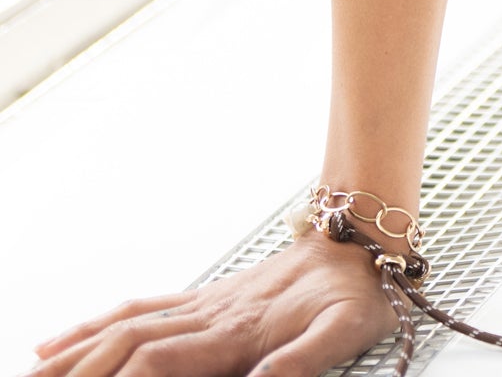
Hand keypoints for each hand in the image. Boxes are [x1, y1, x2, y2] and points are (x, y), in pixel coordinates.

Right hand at [25, 234, 395, 376]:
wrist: (367, 238)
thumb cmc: (360, 294)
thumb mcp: (346, 335)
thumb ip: (302, 365)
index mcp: (236, 336)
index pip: (157, 363)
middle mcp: (209, 318)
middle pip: (124, 346)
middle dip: (74, 373)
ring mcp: (204, 305)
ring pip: (122, 327)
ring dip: (72, 352)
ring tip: (28, 371)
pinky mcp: (208, 298)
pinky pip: (142, 308)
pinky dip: (96, 324)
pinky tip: (64, 337)